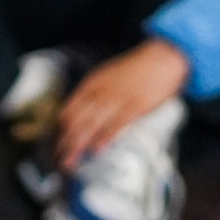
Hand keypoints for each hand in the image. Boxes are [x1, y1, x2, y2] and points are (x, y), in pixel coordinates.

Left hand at [54, 38, 188, 170]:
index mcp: (92, 84)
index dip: (61, 129)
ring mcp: (117, 98)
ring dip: (78, 145)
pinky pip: (116, 124)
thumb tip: (88, 115)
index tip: (57, 145)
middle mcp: (100, 91)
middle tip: (58, 160)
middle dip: (65, 142)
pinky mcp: (136, 106)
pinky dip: (105, 137)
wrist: (162, 56)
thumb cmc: (137, 70)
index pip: (69, 109)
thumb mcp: (109, 76)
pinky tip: (96, 150)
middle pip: (76, 120)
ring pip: (91, 124)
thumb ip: (98, 93)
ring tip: (70, 162)